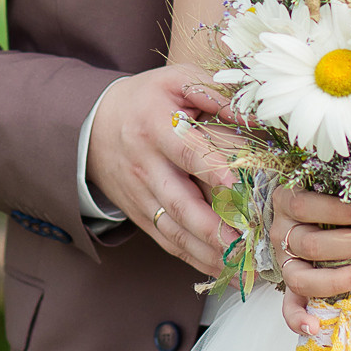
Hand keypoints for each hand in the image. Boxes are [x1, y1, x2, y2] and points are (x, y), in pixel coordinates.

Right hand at [85, 63, 242, 277]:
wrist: (93, 124)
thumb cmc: (147, 99)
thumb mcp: (175, 81)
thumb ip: (215, 96)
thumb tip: (256, 117)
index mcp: (155, 126)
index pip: (185, 151)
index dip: (210, 167)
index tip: (236, 184)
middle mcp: (145, 164)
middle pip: (178, 202)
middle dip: (211, 227)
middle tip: (245, 243)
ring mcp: (141, 193)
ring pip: (173, 230)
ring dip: (206, 251)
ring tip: (240, 265)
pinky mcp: (140, 213)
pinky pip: (167, 241)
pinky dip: (194, 258)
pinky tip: (222, 269)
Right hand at [268, 186, 350, 335]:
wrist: (306, 214)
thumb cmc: (327, 203)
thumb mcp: (336, 200)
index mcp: (287, 202)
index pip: (305, 206)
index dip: (338, 212)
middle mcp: (281, 233)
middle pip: (311, 245)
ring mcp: (284, 261)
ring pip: (302, 278)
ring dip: (340, 278)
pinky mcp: (290, 282)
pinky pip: (288, 306)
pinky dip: (298, 319)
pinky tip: (314, 327)